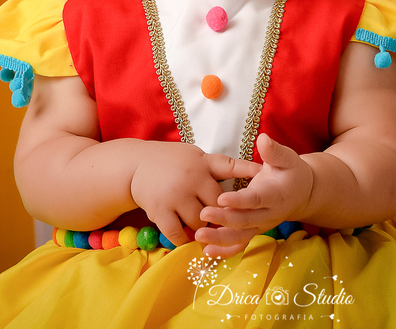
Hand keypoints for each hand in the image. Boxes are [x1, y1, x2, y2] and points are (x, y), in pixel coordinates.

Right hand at [130, 142, 259, 247]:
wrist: (136, 165)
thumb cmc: (174, 160)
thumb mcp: (200, 156)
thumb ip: (226, 166)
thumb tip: (259, 169)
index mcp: (203, 165)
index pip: (230, 176)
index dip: (243, 189)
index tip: (255, 197)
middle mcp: (191, 180)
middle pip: (217, 208)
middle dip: (223, 218)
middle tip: (229, 227)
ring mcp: (175, 197)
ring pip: (199, 223)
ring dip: (205, 231)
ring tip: (208, 233)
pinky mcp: (159, 211)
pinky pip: (177, 233)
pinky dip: (185, 240)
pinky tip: (188, 238)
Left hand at [195, 134, 314, 256]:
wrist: (301, 193)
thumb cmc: (291, 172)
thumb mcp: (287, 158)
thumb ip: (274, 151)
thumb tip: (263, 139)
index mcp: (275, 195)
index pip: (256, 199)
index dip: (240, 201)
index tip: (221, 198)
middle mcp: (268, 214)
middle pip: (245, 221)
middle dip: (224, 219)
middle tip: (202, 213)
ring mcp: (260, 226)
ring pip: (240, 237)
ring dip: (220, 239)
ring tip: (199, 236)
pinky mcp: (254, 232)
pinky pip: (239, 245)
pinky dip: (224, 251)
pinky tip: (207, 251)